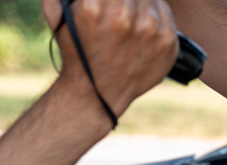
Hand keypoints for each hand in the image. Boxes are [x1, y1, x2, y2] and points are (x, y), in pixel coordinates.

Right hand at [41, 0, 178, 117]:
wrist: (98, 93)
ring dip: (141, 5)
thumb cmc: (77, 53)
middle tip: (120, 10)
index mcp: (94, 8)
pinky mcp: (167, 41)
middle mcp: (123, 17)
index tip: (110, 3)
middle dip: (124, 1)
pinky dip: (156, 14)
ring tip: (131, 19)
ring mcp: (149, 30)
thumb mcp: (59, 20)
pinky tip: (145, 26)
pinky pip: (165, 12)